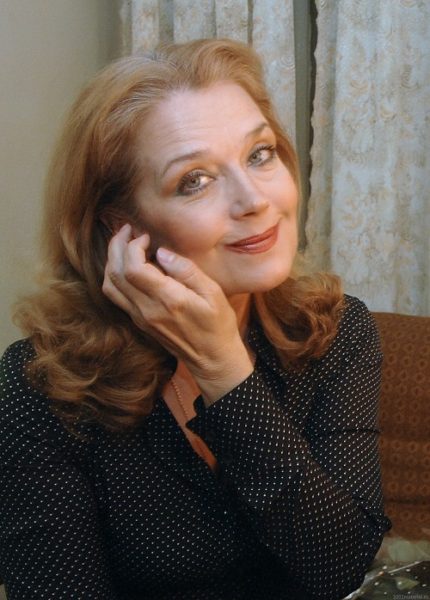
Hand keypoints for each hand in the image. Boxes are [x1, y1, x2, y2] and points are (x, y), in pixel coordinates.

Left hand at [102, 224, 252, 402]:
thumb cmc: (218, 324)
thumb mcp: (213, 293)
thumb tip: (161, 252)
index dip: (133, 246)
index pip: (133, 268)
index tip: (146, 236)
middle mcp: (148, 310)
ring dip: (112, 260)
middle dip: (117, 246)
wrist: (212, 358)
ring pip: (110, 285)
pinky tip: (128, 264)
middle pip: (115, 274)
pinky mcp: (138, 321)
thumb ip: (186, 270)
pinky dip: (115, 275)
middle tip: (127, 230)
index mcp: (168, 300)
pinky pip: (116, 296)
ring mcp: (140, 317)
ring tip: (124, 244)